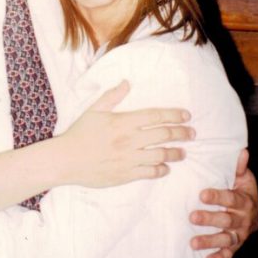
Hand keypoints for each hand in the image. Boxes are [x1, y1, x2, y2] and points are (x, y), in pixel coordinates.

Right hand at [54, 81, 193, 187]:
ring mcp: (129, 158)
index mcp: (123, 121)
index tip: (186, 116)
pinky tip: (165, 168)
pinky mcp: (125, 175)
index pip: (156, 116)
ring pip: (161, 155)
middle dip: (182, 133)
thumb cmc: (79, 133)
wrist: (66, 160)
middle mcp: (129, 140)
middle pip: (164, 135)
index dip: (174, 115)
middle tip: (192, 133)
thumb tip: (127, 83)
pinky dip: (161, 170)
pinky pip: (149, 173)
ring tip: (183, 152)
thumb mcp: (94, 110)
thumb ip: (112, 96)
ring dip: (175, 153)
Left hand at [190, 149, 257, 257]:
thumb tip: (241, 151)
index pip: (230, 198)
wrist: (257, 212)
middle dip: (209, 219)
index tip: (202, 194)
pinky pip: (229, 254)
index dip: (217, 197)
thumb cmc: (243, 190)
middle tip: (191, 217)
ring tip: (192, 243)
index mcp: (244, 200)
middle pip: (226, 220)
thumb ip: (238, 167)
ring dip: (209, 241)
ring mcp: (240, 234)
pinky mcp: (236, 245)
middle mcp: (243, 219)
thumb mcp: (244, 178)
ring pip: (225, 239)